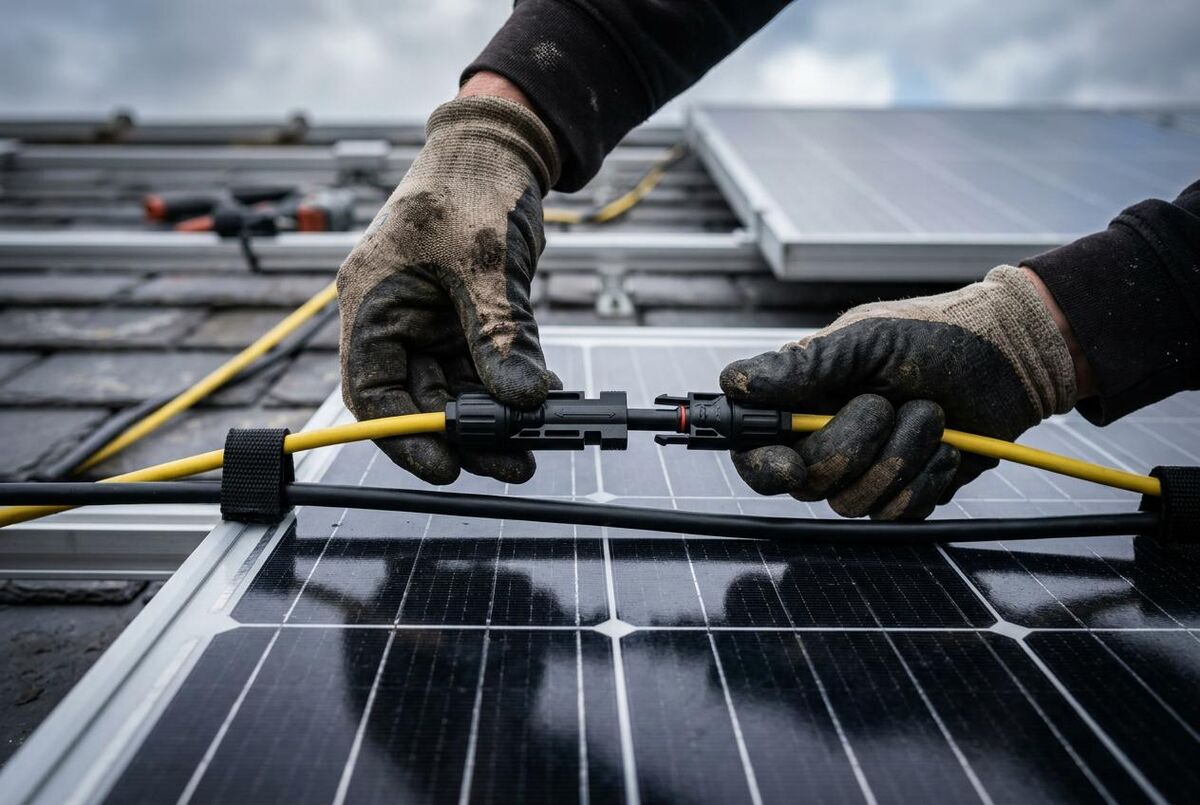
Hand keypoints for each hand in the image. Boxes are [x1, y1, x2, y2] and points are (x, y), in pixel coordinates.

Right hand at [337, 91, 559, 484]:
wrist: (501, 148)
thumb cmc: (471, 184)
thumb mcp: (485, 264)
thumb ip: (500, 335)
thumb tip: (522, 400)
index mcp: (373, 300)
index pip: (371, 390)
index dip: (403, 435)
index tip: (444, 465)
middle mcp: (395, 318)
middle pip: (418, 398)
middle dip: (464, 434)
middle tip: (511, 461)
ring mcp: (430, 321)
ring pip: (455, 389)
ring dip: (493, 417)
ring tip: (534, 441)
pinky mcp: (464, 320)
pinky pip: (483, 368)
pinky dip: (509, 387)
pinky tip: (541, 400)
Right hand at [719, 266, 1078, 518]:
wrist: (1011, 361)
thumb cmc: (937, 336)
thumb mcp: (867, 339)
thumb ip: (803, 364)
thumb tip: (735, 382)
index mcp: (803, 399)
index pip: (753, 448)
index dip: (763, 465)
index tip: (791, 465)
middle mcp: (825, 439)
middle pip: (806, 481)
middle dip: (853, 444)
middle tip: (886, 403)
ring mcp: (865, 471)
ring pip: (852, 503)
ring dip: (900, 456)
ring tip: (929, 415)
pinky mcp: (903, 493)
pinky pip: (897, 514)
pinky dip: (927, 478)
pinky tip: (945, 446)